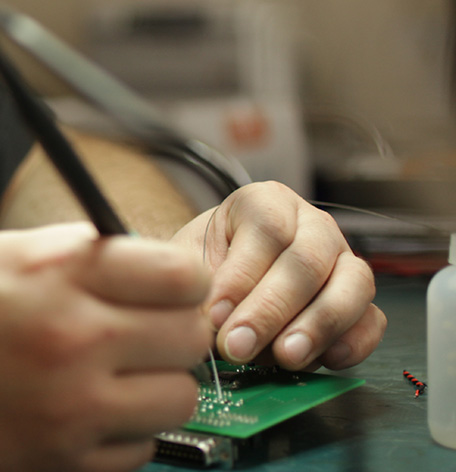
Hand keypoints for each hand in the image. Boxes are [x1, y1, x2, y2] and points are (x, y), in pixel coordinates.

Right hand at [0, 223, 212, 471]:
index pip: (178, 273)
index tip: (168, 286)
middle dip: (175, 327)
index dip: (180, 278)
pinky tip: (87, 410)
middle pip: (190, 334)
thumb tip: (136, 252)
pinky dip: (124, 431)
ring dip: (157, 384)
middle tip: (146, 328)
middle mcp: (71, 339)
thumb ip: (70, 250)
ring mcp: (71, 408)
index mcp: (55, 277)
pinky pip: (141, 447)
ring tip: (118, 373)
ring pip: (179, 396)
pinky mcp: (65, 462)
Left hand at [171, 181, 385, 370]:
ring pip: (352, 286)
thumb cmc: (206, 262)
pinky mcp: (359, 300)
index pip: (266, 231)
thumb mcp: (192, 260)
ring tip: (286, 357)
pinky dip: (355, 342)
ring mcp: (343, 260)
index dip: (241, 277)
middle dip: (271, 310)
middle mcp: (312, 225)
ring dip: (318, 326)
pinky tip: (327, 361)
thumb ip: (201, 282)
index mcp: (266, 201)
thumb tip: (210, 322)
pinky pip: (372, 319)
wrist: (224, 274)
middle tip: (239, 346)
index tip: (213, 316)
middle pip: (307, 262)